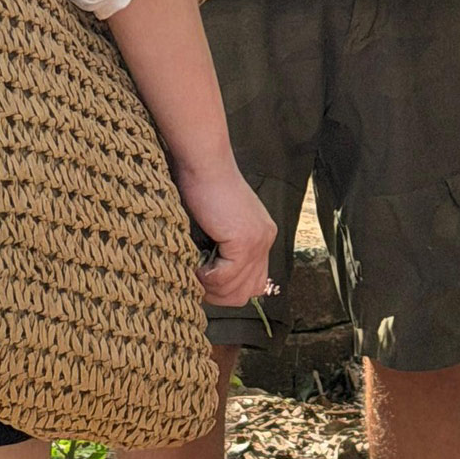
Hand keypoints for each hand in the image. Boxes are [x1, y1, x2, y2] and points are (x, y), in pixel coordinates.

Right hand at [174, 158, 277, 308]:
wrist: (203, 163)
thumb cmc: (201, 188)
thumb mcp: (217, 226)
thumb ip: (222, 252)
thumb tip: (210, 288)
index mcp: (261, 236)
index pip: (253, 285)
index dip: (226, 290)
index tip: (204, 281)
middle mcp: (266, 239)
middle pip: (246, 293)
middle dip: (217, 294)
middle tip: (196, 279)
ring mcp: (258, 240)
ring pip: (235, 291)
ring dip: (209, 287)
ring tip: (193, 269)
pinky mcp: (245, 240)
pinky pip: (225, 278)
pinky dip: (206, 277)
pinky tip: (196, 263)